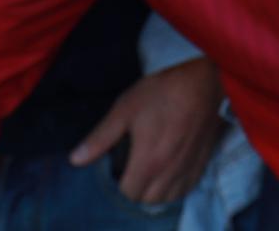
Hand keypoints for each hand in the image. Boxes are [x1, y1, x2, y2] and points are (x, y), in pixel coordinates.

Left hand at [69, 56, 225, 205]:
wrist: (201, 78)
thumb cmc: (161, 91)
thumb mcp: (124, 109)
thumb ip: (100, 138)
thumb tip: (75, 159)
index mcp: (148, 161)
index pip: (129, 194)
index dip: (120, 184)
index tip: (119, 169)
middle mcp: (170, 171)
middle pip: (149, 200)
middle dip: (137, 190)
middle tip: (132, 170)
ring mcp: (188, 167)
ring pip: (170, 198)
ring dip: (157, 192)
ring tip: (150, 172)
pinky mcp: (203, 160)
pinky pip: (188, 187)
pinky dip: (176, 186)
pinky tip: (170, 170)